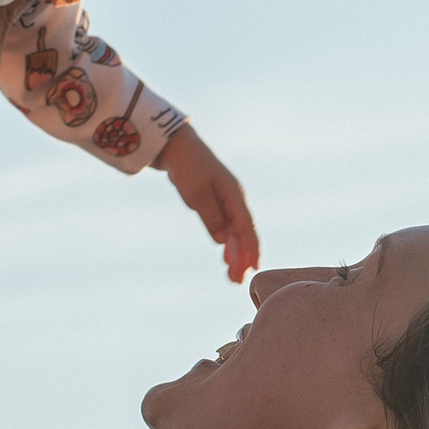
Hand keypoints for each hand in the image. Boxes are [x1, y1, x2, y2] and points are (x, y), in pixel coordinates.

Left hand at [154, 125, 259, 282]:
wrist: (177, 147)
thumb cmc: (188, 167)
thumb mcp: (197, 193)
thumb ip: (211, 217)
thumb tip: (222, 240)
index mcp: (234, 196)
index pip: (246, 227)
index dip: (250, 249)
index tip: (251, 268)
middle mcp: (234, 200)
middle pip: (243, 233)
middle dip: (243, 257)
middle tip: (237, 281)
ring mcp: (226, 201)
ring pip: (235, 233)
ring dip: (235, 254)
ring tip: (233, 276)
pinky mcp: (216, 203)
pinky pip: (227, 227)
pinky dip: (227, 243)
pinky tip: (225, 257)